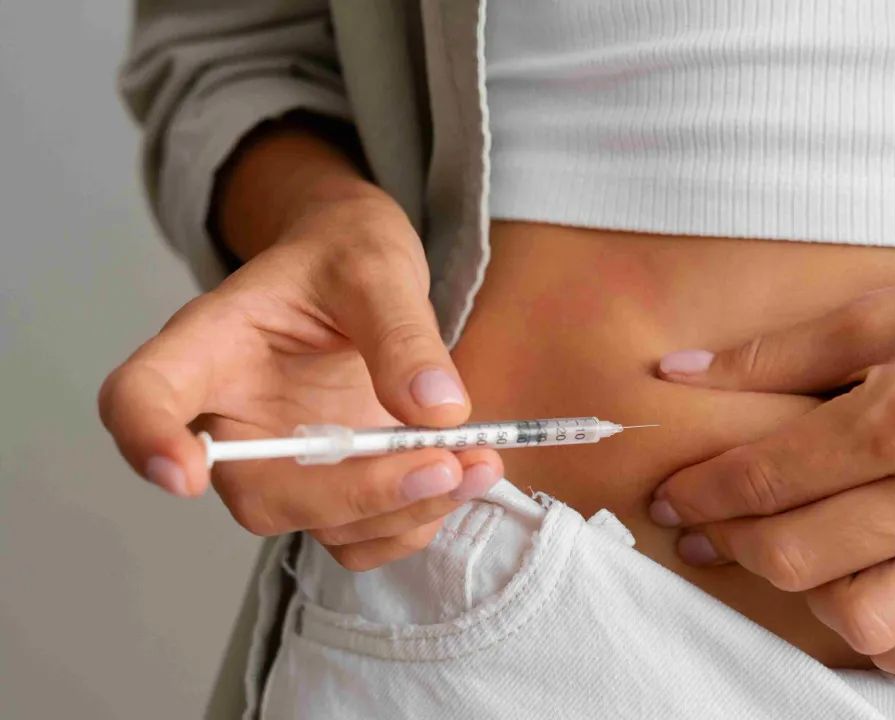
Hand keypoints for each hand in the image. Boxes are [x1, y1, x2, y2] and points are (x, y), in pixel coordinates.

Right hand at [99, 191, 502, 570]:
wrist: (361, 272)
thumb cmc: (345, 254)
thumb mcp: (375, 265)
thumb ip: (401, 331)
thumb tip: (439, 411)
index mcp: (208, 345)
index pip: (140, 398)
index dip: (147, 441)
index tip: (183, 475)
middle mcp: (233, 419)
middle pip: (257, 492)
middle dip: (355, 494)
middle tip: (445, 464)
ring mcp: (282, 463)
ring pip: (319, 525)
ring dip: (404, 513)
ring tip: (481, 464)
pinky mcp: (331, 487)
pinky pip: (359, 536)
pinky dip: (414, 522)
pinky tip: (464, 477)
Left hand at [649, 242, 894, 683]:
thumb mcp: (886, 311)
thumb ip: (775, 353)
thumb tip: (679, 372)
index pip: (767, 478)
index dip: (701, 492)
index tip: (670, 497)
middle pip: (797, 555)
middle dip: (729, 544)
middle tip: (703, 528)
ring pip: (862, 620)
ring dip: (803, 596)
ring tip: (790, 556)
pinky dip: (894, 645)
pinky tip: (866, 602)